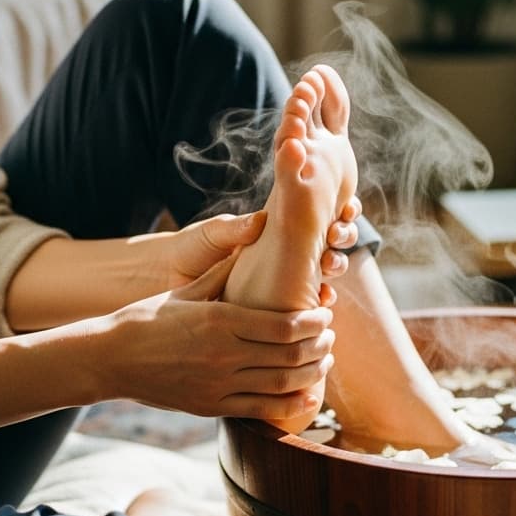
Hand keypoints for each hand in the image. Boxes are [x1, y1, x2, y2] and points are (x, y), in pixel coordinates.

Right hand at [108, 251, 335, 420]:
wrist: (111, 359)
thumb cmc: (147, 318)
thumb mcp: (186, 290)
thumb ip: (223, 272)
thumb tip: (253, 239)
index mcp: (220, 319)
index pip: (285, 325)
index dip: (315, 322)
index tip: (325, 315)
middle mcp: (224, 354)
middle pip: (292, 354)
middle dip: (321, 345)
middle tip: (331, 337)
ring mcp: (218, 384)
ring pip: (283, 383)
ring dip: (312, 373)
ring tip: (324, 362)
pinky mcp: (212, 407)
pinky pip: (262, 410)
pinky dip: (291, 404)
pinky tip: (307, 395)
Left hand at [162, 197, 363, 289]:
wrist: (169, 281)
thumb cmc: (189, 249)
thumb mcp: (210, 235)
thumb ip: (235, 228)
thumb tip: (261, 219)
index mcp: (275, 226)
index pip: (317, 213)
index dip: (339, 210)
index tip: (346, 208)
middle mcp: (286, 250)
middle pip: (330, 239)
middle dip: (342, 236)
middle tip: (336, 236)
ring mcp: (286, 278)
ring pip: (325, 270)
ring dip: (335, 266)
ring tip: (329, 266)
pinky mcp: (279, 306)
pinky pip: (307, 303)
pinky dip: (319, 300)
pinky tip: (322, 299)